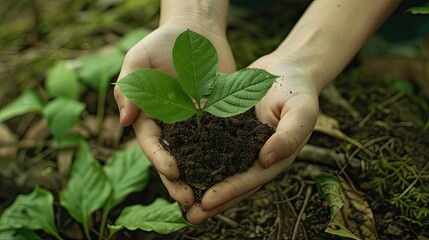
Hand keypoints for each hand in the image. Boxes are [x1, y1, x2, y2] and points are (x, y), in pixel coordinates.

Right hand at [115, 22, 235, 215]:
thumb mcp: (140, 58)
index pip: (152, 142)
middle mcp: (171, 125)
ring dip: (202, 177)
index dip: (160, 158)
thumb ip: (129, 87)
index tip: (172, 171)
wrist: (197, 33)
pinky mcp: (217, 119)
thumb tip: (124, 121)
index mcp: (149, 115)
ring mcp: (195, 125)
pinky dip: (225, 157)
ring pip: (197, 156)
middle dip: (179, 180)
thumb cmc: (163, 42)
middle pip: (174, 157)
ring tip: (210, 196)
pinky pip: (221, 139)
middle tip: (189, 200)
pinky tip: (233, 172)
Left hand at [185, 53, 319, 223]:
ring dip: (201, 184)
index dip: (229, 192)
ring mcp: (242, 144)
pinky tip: (178, 164)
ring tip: (178, 199)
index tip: (206, 203)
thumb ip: (288, 135)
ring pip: (219, 168)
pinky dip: (197, 156)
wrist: (288, 67)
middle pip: (232, 181)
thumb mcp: (301, 110)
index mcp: (275, 156)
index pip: (250, 179)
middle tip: (188, 216)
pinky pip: (211, 145)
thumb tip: (267, 161)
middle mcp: (257, 155)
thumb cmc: (298, 88)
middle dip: (211, 200)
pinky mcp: (230, 129)